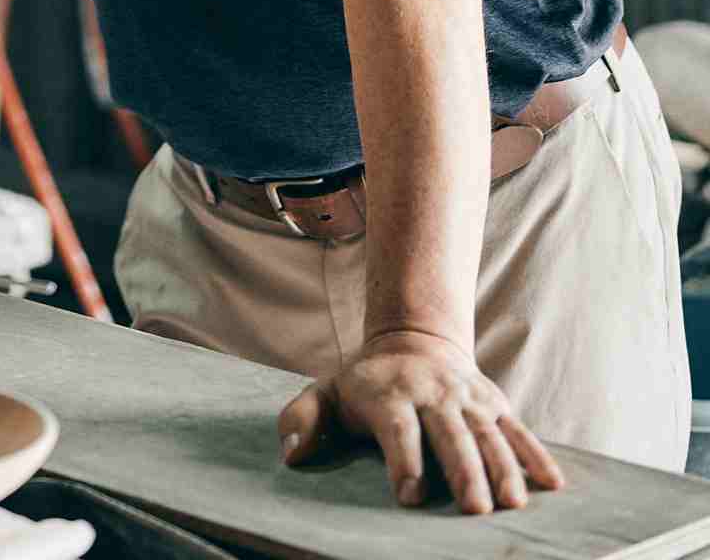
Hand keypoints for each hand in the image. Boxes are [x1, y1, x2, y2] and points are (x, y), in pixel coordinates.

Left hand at [277, 329, 565, 513]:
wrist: (413, 337)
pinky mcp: (494, 403)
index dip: (403, 460)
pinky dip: (536, 454)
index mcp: (390, 394)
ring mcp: (467, 398)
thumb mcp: (326, 391)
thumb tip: (292, 455)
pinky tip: (554, 483)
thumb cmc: (365, 381)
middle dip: (463, 470)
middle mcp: (432, 394)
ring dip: (503, 468)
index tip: (408, 495)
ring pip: (489, 433)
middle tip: (474, 509)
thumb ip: (304, 418)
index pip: (398, 428)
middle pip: (450, 434)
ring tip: (514, 504)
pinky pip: (518, 429)